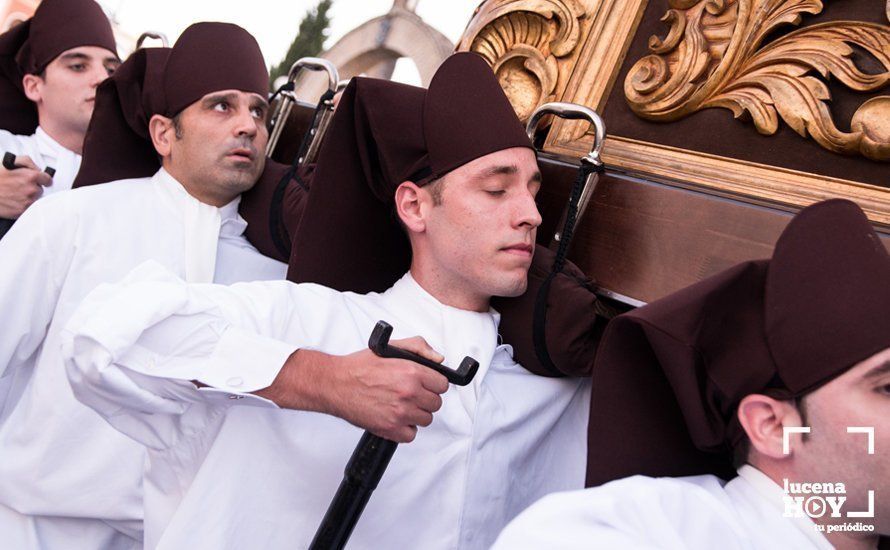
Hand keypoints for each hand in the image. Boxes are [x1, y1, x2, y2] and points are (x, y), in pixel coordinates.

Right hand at [0, 156, 51, 217]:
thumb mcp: (10, 161)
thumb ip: (28, 162)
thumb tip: (38, 168)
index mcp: (30, 177)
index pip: (47, 179)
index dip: (43, 179)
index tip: (42, 180)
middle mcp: (31, 190)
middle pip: (40, 189)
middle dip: (33, 187)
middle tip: (20, 186)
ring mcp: (27, 202)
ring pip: (35, 199)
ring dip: (28, 196)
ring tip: (15, 193)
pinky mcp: (21, 211)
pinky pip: (28, 208)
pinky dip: (22, 205)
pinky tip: (14, 200)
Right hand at [257, 338, 449, 442]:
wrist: (335, 384)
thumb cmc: (359, 367)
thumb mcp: (391, 347)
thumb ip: (419, 348)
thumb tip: (439, 359)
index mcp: (411, 372)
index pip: (442, 384)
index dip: (433, 384)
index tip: (425, 384)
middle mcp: (408, 393)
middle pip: (436, 404)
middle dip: (425, 399)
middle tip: (410, 394)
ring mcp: (400, 413)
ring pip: (426, 420)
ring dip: (416, 414)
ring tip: (400, 405)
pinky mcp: (390, 429)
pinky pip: (411, 435)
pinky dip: (404, 429)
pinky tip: (394, 417)